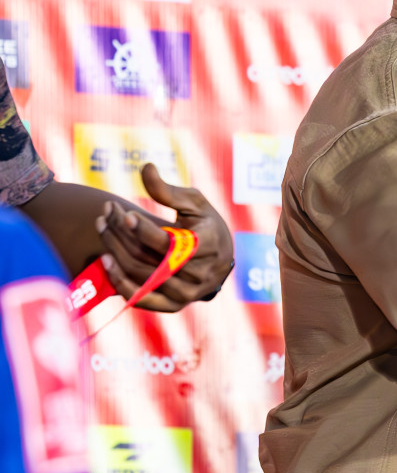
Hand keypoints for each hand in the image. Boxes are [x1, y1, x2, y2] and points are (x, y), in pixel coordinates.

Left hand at [95, 163, 234, 311]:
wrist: (220, 260)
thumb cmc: (205, 225)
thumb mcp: (194, 204)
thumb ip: (168, 190)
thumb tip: (145, 167)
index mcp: (209, 245)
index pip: (170, 243)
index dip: (144, 230)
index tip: (123, 214)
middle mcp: (200, 273)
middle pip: (150, 259)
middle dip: (122, 237)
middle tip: (103, 216)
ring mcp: (188, 292)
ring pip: (142, 276)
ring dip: (116, 254)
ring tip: (101, 231)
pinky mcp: (175, 305)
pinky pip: (143, 299)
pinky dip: (121, 283)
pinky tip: (106, 261)